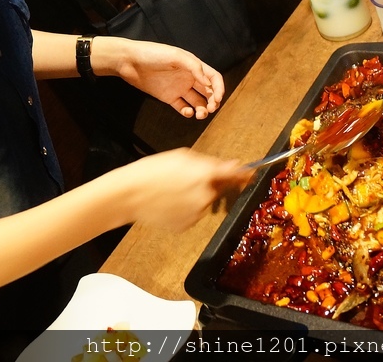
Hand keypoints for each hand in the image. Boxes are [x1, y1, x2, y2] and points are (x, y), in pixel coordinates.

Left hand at [94, 37, 224, 118]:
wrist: (129, 61)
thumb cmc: (152, 54)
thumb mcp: (176, 56)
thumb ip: (194, 67)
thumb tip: (209, 83)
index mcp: (193, 65)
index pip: (213, 78)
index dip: (219, 88)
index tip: (218, 99)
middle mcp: (188, 77)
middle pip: (208, 92)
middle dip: (213, 101)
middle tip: (211, 109)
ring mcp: (179, 87)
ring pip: (197, 102)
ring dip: (203, 109)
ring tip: (200, 114)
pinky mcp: (168, 97)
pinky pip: (183, 107)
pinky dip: (188, 112)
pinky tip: (187, 112)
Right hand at [108, 148, 251, 231]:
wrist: (130, 194)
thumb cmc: (152, 171)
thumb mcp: (182, 157)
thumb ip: (210, 162)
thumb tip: (232, 166)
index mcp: (205, 175)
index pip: (236, 176)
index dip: (246, 174)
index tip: (251, 173)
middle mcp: (205, 197)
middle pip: (217, 190)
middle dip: (210, 184)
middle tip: (188, 178)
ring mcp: (197, 214)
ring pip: (204, 202)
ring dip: (196, 196)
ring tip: (172, 190)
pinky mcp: (187, 225)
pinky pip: (193, 214)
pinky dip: (185, 208)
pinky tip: (169, 202)